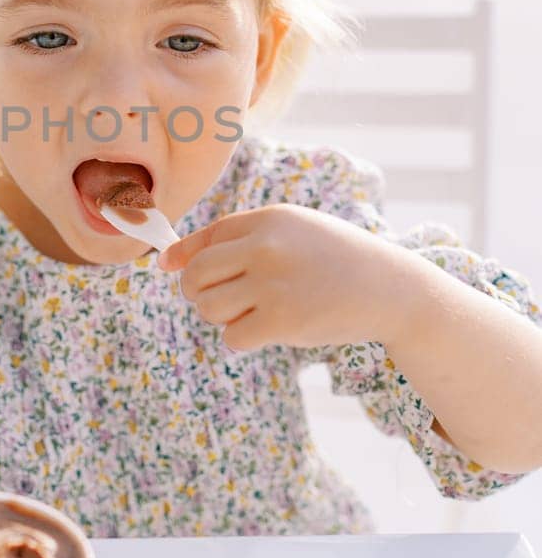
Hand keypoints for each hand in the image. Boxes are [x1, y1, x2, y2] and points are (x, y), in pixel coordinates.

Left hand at [156, 204, 406, 353]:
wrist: (391, 289)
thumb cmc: (336, 260)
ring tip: (253, 312)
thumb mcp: (294, 231)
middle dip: (198, 292)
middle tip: (222, 299)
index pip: (207, 238)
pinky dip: (244, 338)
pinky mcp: (282, 321)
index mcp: (268, 219)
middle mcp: (265, 247)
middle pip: (197, 276)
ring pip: (209, 308)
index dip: (185, 257)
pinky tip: (268, 329)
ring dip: (223, 317)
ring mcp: (272, 284)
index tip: (171, 268)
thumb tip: (167, 262)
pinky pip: (233, 336)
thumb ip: (237, 239)